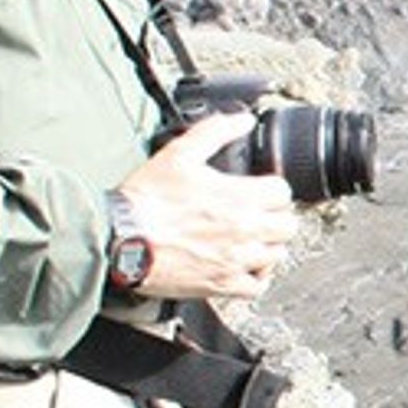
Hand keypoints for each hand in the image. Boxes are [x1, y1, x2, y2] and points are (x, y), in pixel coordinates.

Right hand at [112, 115, 298, 306]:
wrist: (119, 239)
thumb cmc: (145, 200)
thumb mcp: (180, 153)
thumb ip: (215, 131)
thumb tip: (242, 120)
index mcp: (239, 198)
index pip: (282, 192)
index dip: (271, 187)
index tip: (260, 189)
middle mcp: (244, 231)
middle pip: (287, 226)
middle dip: (275, 216)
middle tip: (258, 213)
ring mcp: (235, 261)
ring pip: (277, 256)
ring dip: (267, 245)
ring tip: (249, 238)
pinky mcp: (221, 285)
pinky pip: (257, 287)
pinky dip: (255, 277)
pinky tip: (243, 266)